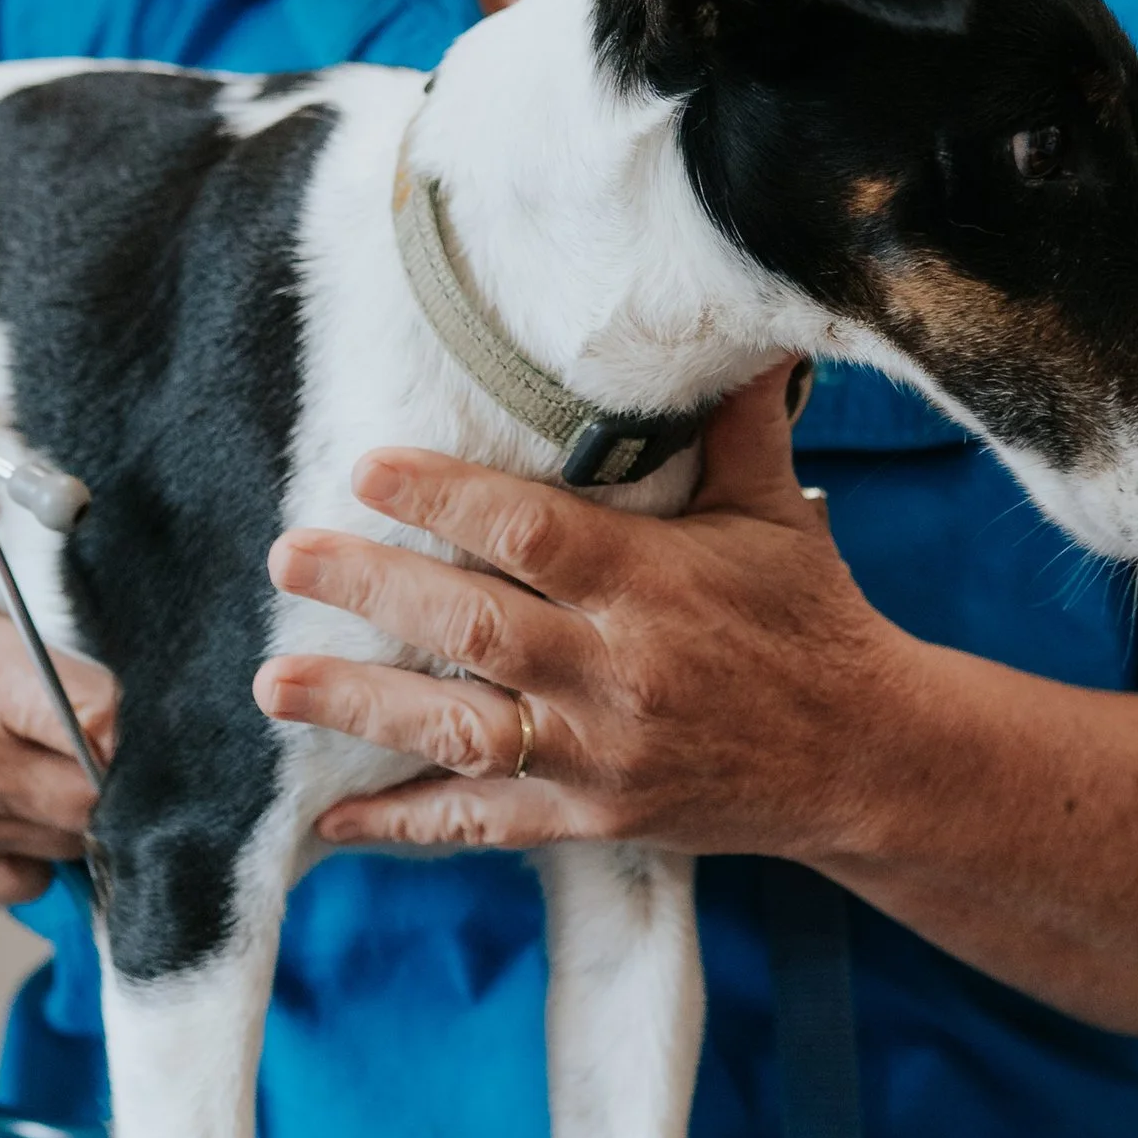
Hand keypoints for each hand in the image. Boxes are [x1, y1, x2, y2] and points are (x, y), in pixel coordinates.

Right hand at [0, 460, 115, 903]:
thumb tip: (13, 414)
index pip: (111, 716)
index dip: (132, 697)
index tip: (119, 669)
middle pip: (106, 789)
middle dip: (119, 752)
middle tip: (97, 708)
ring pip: (73, 838)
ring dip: (83, 797)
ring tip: (61, 744)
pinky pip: (26, 880)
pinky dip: (40, 846)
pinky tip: (23, 790)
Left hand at [254, 363, 901, 855]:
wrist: (865, 758)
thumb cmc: (809, 617)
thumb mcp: (775, 509)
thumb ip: (734, 419)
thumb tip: (729, 315)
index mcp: (653, 583)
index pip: (533, 532)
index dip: (445, 498)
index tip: (367, 468)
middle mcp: (617, 672)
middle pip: (475, 629)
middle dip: (371, 593)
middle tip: (285, 559)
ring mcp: (601, 757)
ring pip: (462, 733)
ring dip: (362, 708)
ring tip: (272, 686)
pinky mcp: (593, 819)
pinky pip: (485, 822)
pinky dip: (407, 821)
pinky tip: (329, 816)